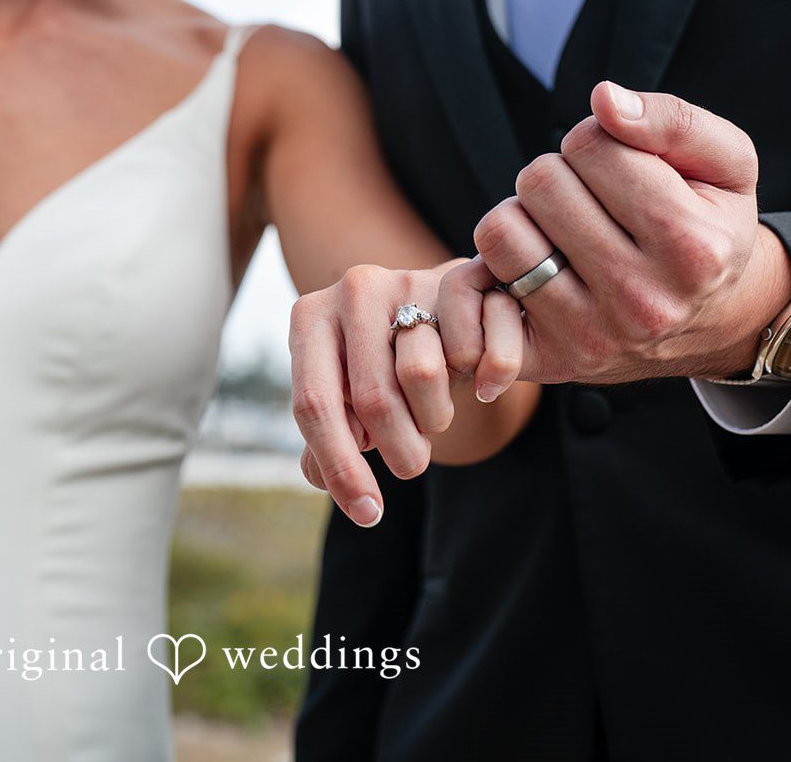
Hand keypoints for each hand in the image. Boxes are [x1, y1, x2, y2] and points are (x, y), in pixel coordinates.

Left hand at [289, 260, 524, 524]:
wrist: (437, 306)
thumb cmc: (380, 362)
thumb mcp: (345, 392)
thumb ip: (328, 433)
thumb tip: (318, 476)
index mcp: (309, 317)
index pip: (314, 405)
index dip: (341, 468)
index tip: (368, 514)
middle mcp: (352, 288)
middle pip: (371, 398)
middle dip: (398, 450)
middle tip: (411, 464)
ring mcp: (404, 277)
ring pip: (422, 375)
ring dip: (433, 418)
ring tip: (430, 414)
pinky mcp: (455, 277)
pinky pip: (468, 352)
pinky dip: (480, 382)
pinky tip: (478, 386)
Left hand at [438, 83, 790, 387]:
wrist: (714, 320)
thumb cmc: (710, 224)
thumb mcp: (725, 162)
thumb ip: (672, 119)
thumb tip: (603, 98)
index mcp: (692, 247)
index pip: (589, 144)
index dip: (597, 140)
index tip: (622, 166)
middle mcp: (643, 301)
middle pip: (539, 181)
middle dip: (559, 173)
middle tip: (590, 198)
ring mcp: (593, 337)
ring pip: (500, 231)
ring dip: (524, 216)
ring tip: (563, 229)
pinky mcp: (549, 361)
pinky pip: (475, 293)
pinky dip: (490, 268)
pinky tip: (531, 265)